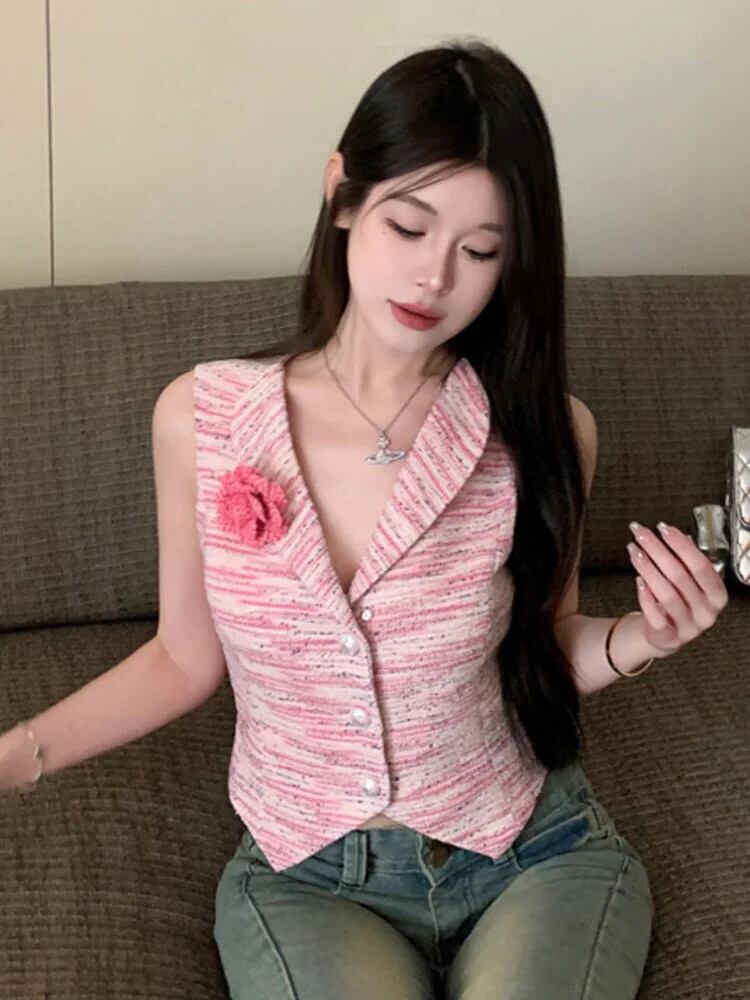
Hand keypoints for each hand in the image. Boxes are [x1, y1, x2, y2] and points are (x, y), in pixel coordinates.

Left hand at [627, 521, 729, 654]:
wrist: (666, 634)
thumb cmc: (679, 601)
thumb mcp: (688, 581)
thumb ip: (684, 560)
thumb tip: (673, 534)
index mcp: (717, 595)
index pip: (701, 566)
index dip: (681, 545)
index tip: (663, 528)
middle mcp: (706, 612)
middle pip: (680, 576)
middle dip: (658, 550)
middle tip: (641, 534)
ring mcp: (689, 627)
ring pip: (667, 594)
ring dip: (648, 569)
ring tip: (634, 552)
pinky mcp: (669, 637)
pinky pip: (655, 615)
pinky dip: (645, 596)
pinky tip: (637, 580)